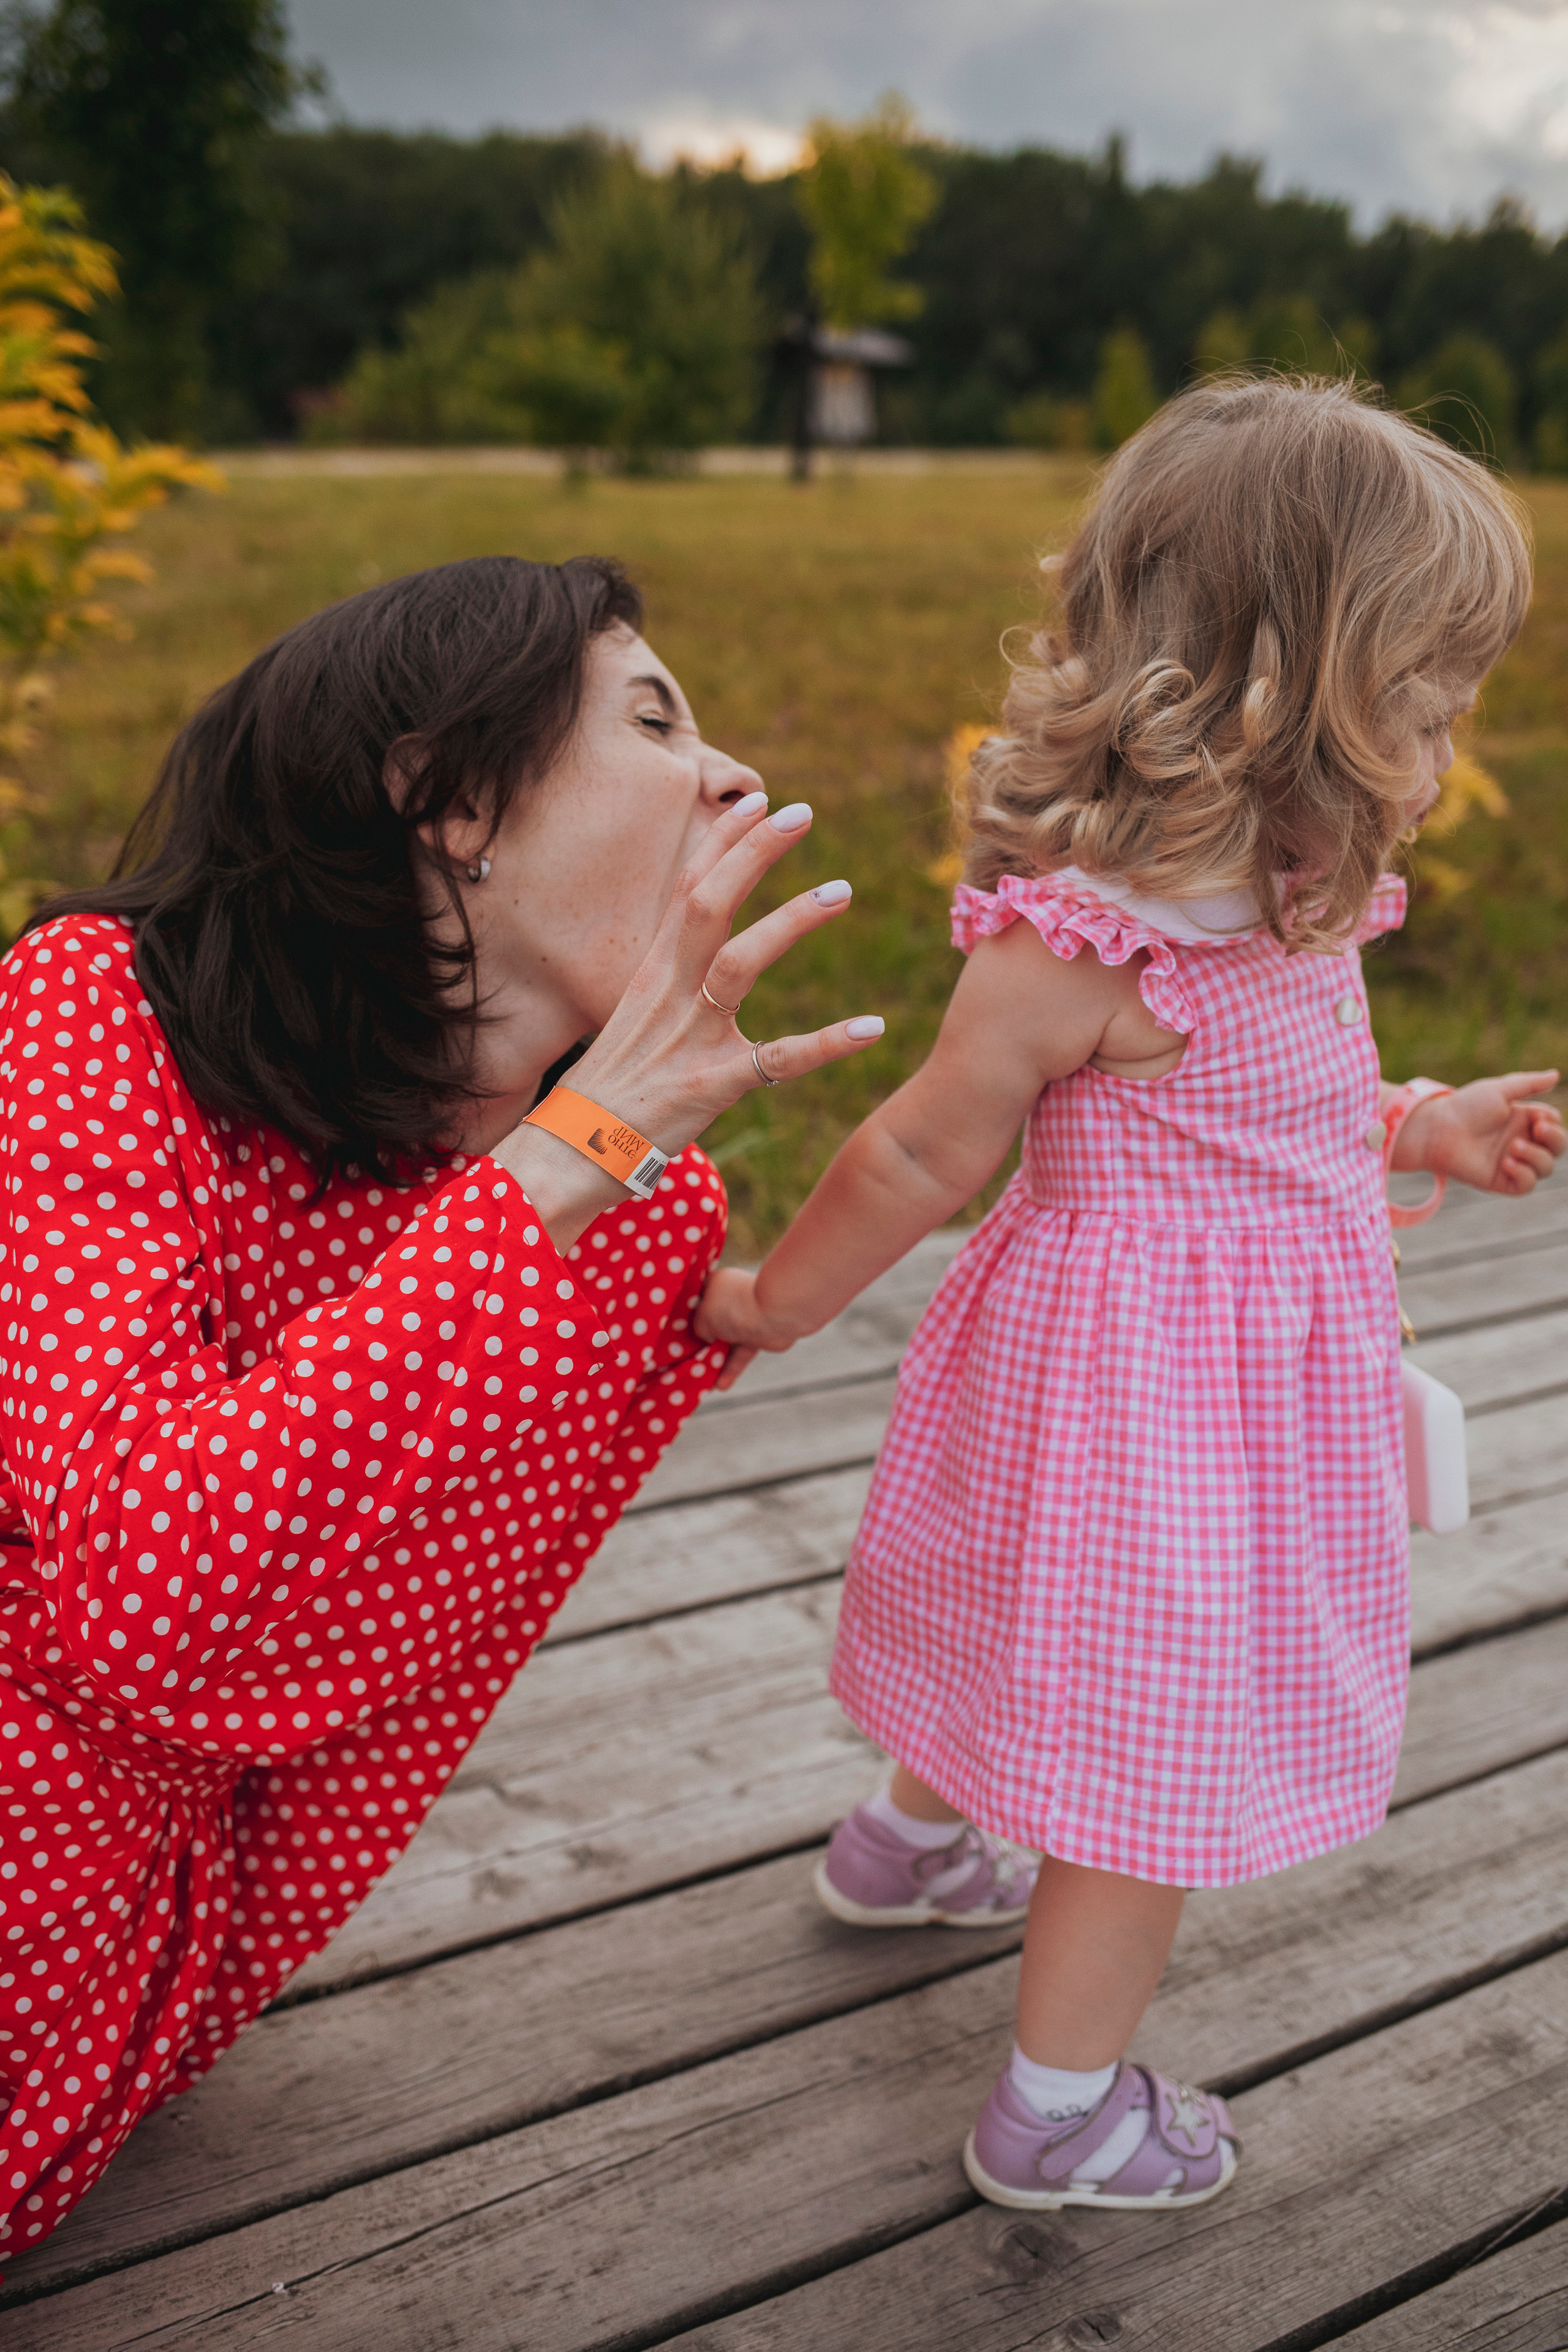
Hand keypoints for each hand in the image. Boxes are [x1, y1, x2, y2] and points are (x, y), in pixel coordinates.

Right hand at [489, 794, 883, 1247]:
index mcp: (652, 974)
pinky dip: (827, 1043)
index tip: (760, 801)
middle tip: (802, 813)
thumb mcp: (634, 1021)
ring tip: (841, 889)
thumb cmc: (606, 1092)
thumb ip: (669, 987)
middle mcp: (668, 993)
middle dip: (753, 853)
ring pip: (739, 962)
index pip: (687, 889)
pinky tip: (871, 1027)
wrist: (570, 1153)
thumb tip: (697, 962)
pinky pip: (778, 1059)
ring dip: (791, 921)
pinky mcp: (710, 1085)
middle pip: (708, 903)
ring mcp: (689, 1037)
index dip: (723, 842)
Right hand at [695, 1265, 800, 1390]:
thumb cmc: (733, 1308)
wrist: (776, 1315)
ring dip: (715, 1360)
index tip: (672, 1331)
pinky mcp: (758, 1335)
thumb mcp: (702, 1317)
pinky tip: (721, 1385)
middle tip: (683, 1359)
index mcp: (715, 1284)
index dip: (684, 1314)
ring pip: (726, 1341)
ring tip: (701, 1380)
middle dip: (700, 1341)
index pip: (695, 1299)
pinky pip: (741, 1354)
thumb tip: (704, 1339)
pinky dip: (732, 1368)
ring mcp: (745, 1317)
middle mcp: (730, 1298)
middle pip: (710, 1322)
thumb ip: (698, 1328)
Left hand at [1397, 1070, 1565, 1194]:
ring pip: (1545, 1168)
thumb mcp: (1500, 1090)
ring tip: (1513, 1146)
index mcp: (1523, 1120)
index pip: (1554, 1125)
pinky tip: (1508, 1162)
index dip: (1552, 1122)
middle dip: (1556, 1139)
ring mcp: (1512, 1162)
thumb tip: (1556, 1074)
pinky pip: (1526, 1186)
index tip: (1538, 1116)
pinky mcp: (1500, 1180)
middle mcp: (1520, 1141)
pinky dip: (1524, 1175)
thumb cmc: (1466, 1106)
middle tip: (1538, 1129)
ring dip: (1536, 1156)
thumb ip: (1530, 1084)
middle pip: (1556, 1148)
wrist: (1438, 1129)